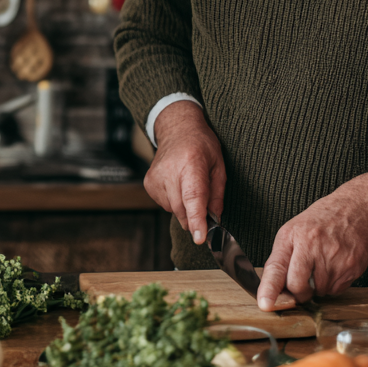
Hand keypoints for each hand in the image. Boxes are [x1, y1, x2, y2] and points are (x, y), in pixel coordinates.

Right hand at [144, 101, 225, 244]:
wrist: (177, 129)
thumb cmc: (201, 145)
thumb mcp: (218, 165)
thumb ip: (217, 194)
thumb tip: (214, 219)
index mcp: (192, 163)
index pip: (193, 196)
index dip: (197, 219)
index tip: (200, 237)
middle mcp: (170, 170)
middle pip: (183, 209)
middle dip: (195, 216)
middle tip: (206, 208)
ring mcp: (156, 178)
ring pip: (174, 210)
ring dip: (185, 207)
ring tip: (189, 185)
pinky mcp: (149, 183)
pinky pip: (165, 205)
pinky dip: (175, 202)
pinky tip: (178, 186)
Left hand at [256, 170, 367, 310]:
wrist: (356, 209)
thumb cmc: (321, 221)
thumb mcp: (293, 231)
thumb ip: (282, 258)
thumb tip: (274, 288)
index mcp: (292, 237)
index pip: (276, 268)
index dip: (269, 289)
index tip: (265, 304)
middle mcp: (312, 247)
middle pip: (298, 286)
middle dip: (298, 292)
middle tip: (303, 283)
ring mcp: (333, 258)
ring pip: (319, 291)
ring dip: (319, 287)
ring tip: (323, 264)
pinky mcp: (351, 266)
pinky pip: (337, 290)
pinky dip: (334, 284)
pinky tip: (336, 266)